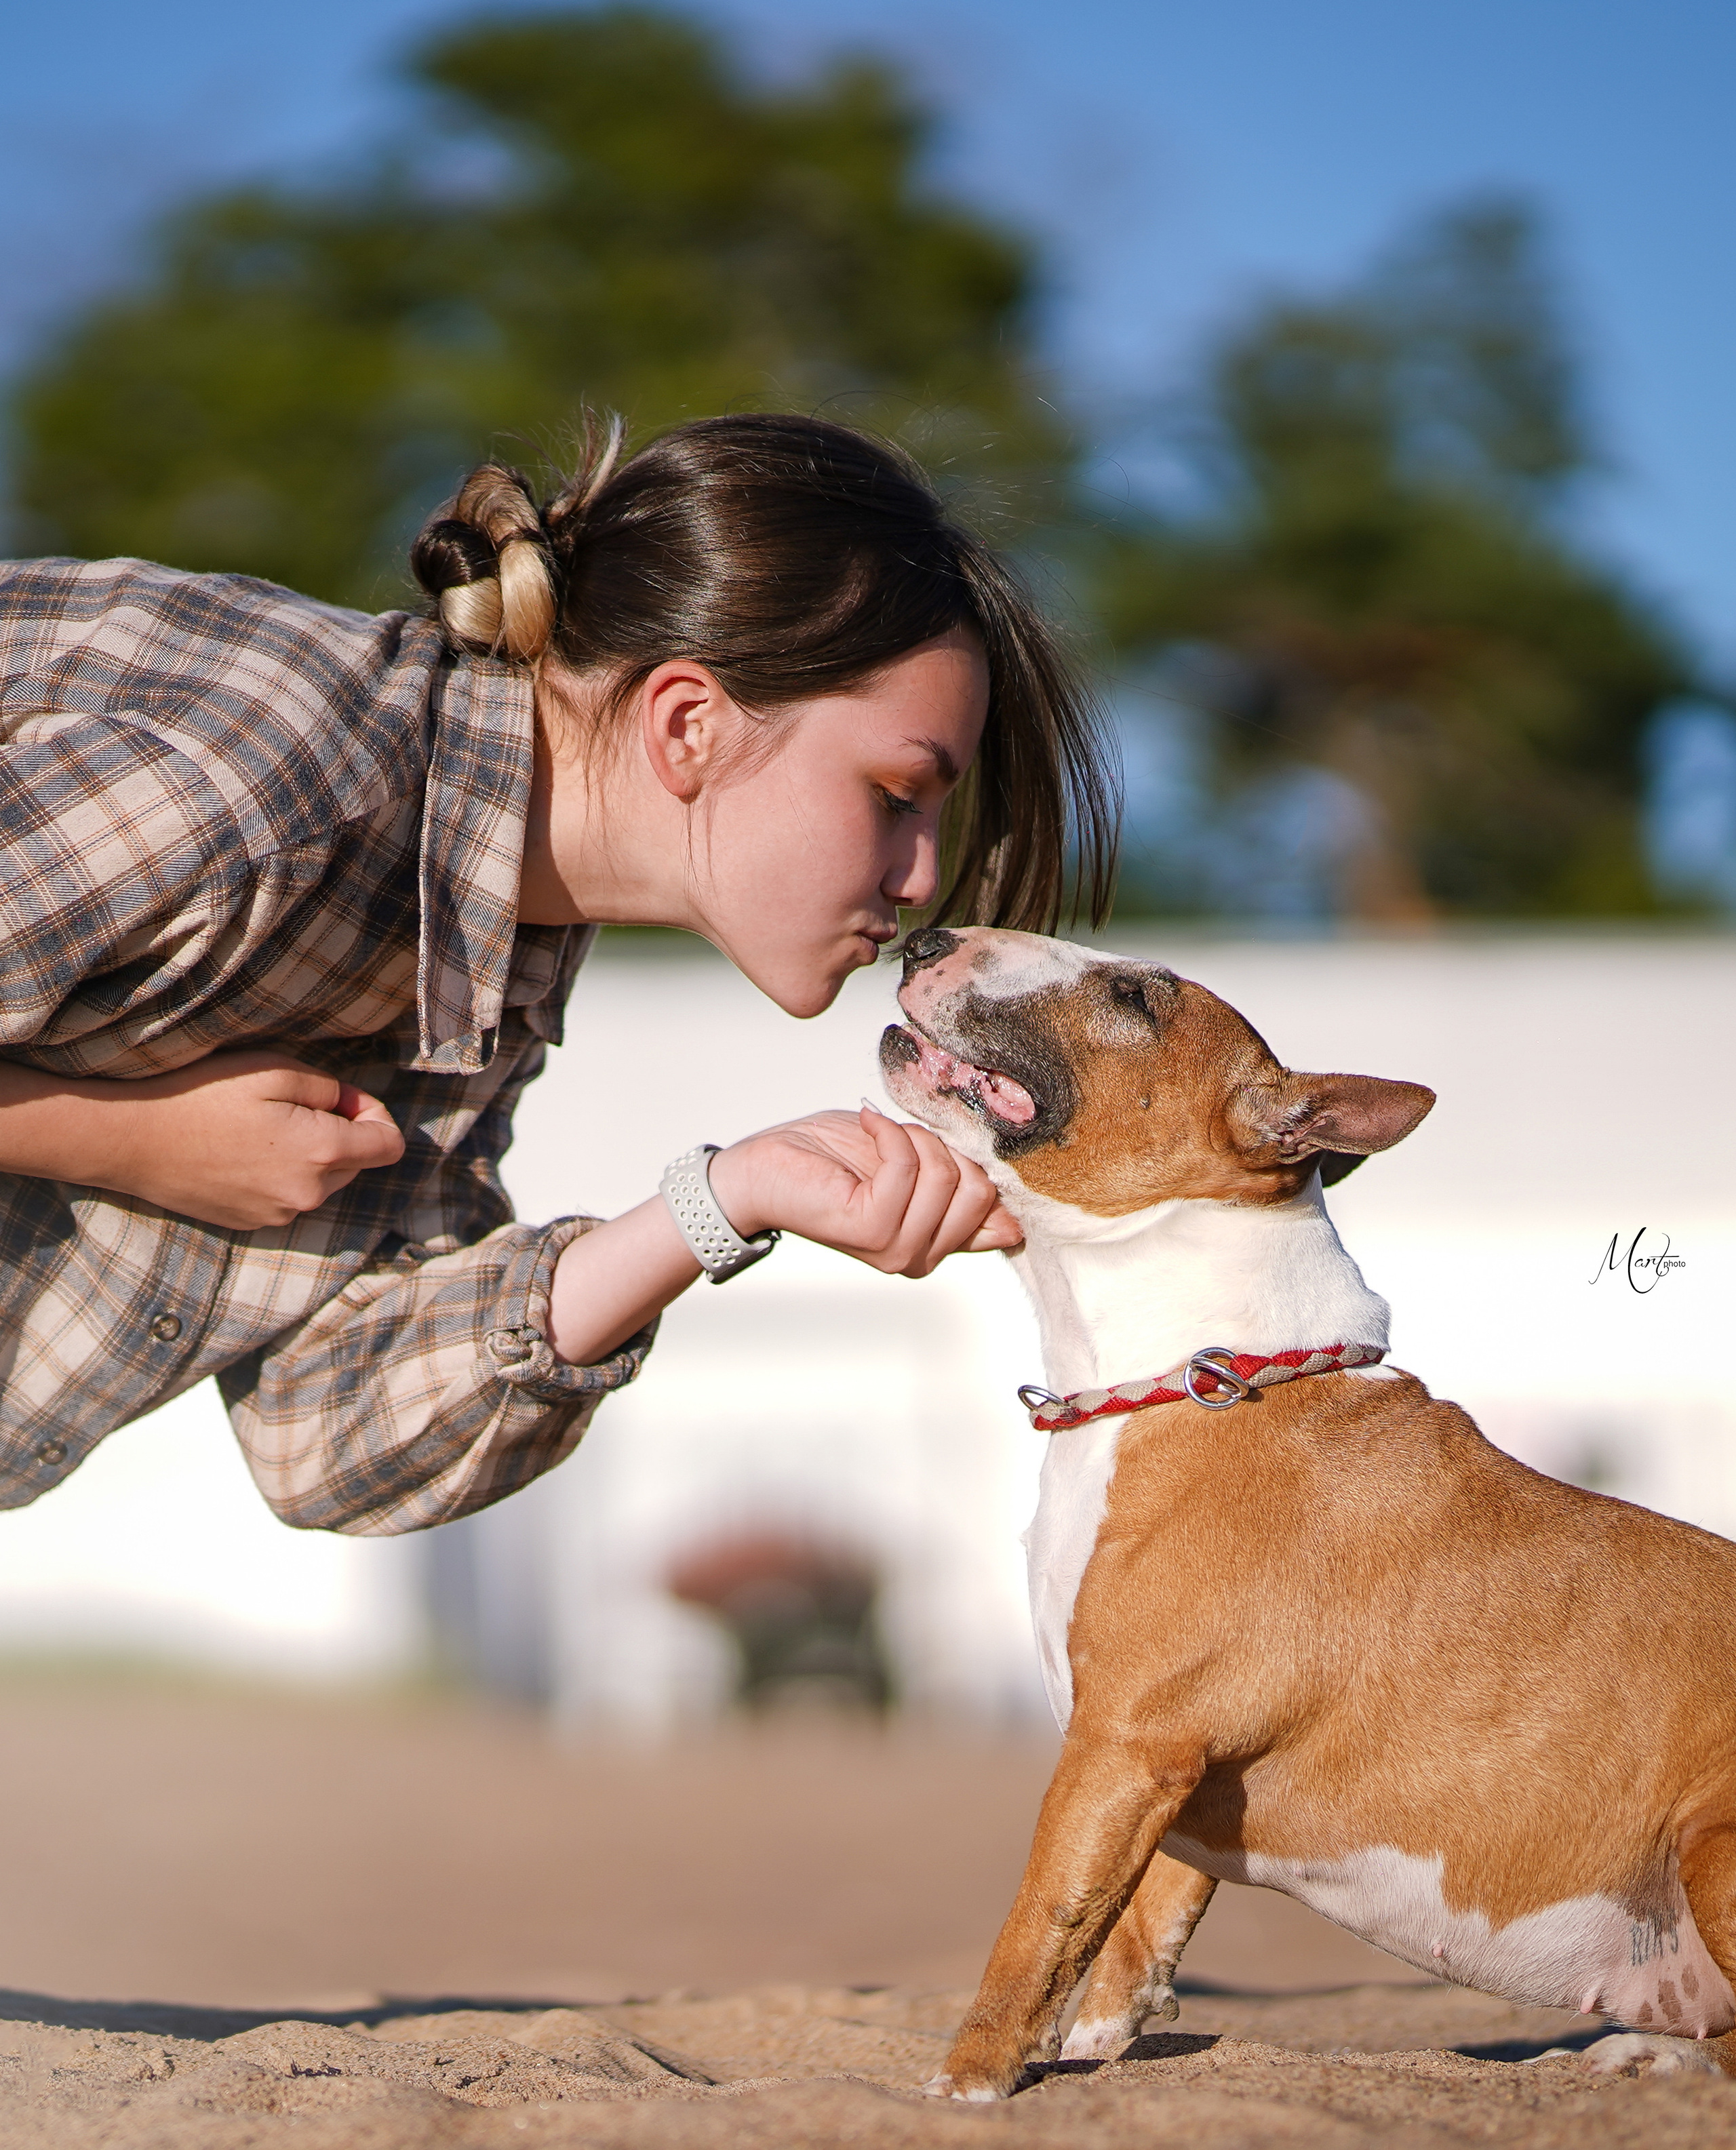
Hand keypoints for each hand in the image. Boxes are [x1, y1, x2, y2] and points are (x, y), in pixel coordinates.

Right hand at [100, 1051, 404, 1229]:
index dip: (376, 1116)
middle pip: (356, 1163)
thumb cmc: (204, 1096)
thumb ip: (330, 1088)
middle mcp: (308, 1193)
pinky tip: (241, 1153)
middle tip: (291, 1105)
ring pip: (322, 1182)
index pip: (389, 1145)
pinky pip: (288, 1197)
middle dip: (340, 1134)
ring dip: (310, 1157)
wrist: (134, 1140)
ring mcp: (279, 1214)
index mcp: (322, 1153)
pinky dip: (280, 1176)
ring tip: (260, 1129)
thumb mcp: (274, 1070)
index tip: (344, 1099)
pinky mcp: (252, 1224)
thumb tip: (354, 1106)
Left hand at [706, 1104, 1023, 1278]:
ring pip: (947, 1176)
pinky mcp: (871, 1231)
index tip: (949, 1140)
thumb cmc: (833, 1156)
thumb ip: (958, 1190)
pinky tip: (867, 1124)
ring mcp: (896, 1251)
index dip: (984, 1169)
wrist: (765, 1165)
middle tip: (901, 1138)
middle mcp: (920, 1258)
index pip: (1001, 1216)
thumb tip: (1015, 1224)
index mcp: (937, 1245)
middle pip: (979, 1192)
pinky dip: (889, 1133)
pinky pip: (907, 1167)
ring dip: (913, 1139)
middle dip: (944, 1148)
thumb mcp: (914, 1165)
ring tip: (878, 1136)